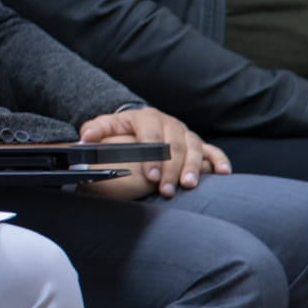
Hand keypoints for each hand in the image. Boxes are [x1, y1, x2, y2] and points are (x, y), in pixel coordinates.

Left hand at [77, 107, 228, 198]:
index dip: (151, 156)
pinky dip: (219, 161)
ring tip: (188, 185)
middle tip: (167, 189)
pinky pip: (213, 150)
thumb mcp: (105, 126)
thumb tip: (83, 140)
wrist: (138, 123)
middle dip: (171, 168)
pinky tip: (223, 173)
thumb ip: (94, 131)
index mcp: (146, 117)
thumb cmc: (121, 129)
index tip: (150, 176)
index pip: (151, 136)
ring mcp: (185, 133)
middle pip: (174, 145)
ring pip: (195, 148)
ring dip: (193, 167)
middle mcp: (169, 123)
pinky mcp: (198, 143)